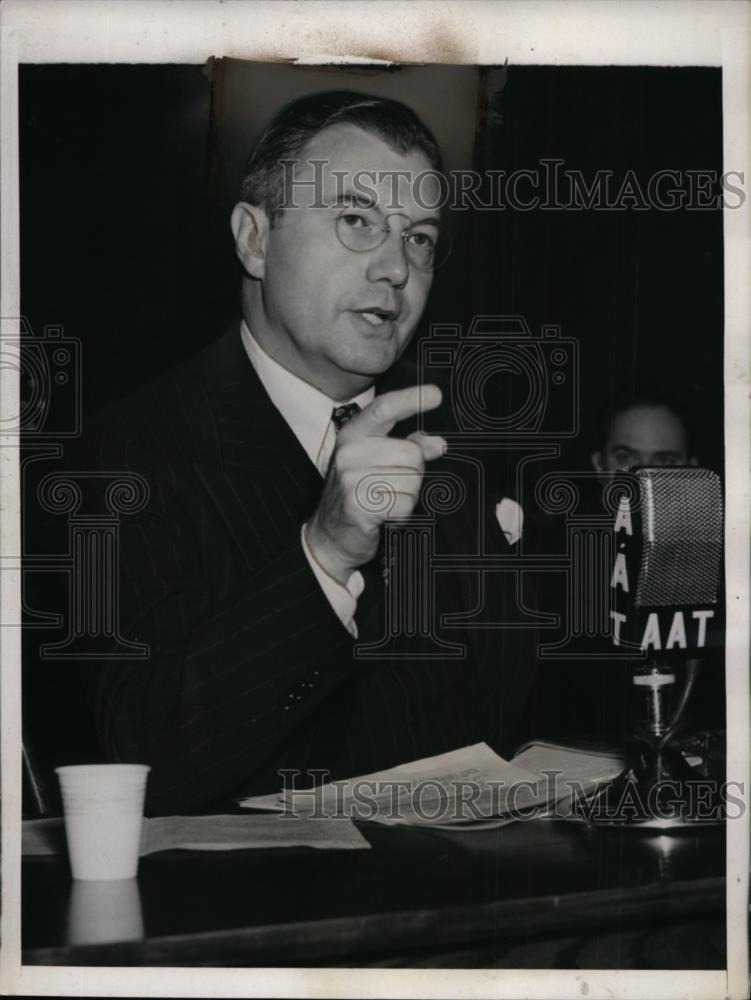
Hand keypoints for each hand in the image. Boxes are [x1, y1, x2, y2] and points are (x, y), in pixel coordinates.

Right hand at [305, 385, 446, 582]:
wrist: (329, 537)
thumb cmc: (357, 496)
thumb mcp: (376, 464)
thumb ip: (407, 448)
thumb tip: (438, 444)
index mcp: (354, 435)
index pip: (384, 409)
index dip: (410, 399)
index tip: (435, 394)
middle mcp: (350, 452)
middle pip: (412, 454)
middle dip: (413, 475)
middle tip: (392, 488)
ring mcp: (352, 478)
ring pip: (412, 482)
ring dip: (407, 498)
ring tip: (385, 502)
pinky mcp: (359, 505)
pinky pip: (404, 505)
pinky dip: (401, 516)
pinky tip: (384, 517)